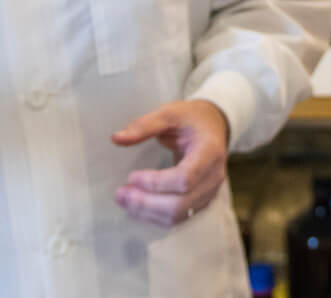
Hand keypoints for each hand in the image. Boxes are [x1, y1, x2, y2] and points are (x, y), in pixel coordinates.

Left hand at [111, 99, 230, 226]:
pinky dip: (154, 215)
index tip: (131, 176)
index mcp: (209, 151)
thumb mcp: (169, 113)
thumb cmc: (191, 118)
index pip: (184, 178)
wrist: (214, 126)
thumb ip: (144, 126)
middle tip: (120, 193)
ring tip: (123, 200)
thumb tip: (116, 138)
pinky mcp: (201, 201)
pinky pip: (178, 217)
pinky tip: (137, 205)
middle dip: (146, 202)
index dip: (156, 183)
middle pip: (179, 203)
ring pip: (177, 215)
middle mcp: (213, 176)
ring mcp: (209, 192)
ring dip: (147, 212)